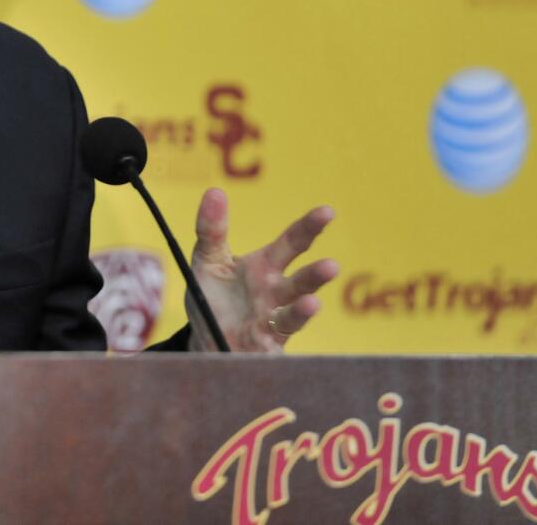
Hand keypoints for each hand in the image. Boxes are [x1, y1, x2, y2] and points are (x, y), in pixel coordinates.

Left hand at [186, 188, 337, 351]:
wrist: (205, 339)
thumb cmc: (213, 298)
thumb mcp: (207, 260)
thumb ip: (211, 229)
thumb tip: (214, 191)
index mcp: (264, 267)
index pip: (292, 243)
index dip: (309, 228)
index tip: (328, 212)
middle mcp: (276, 292)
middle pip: (301, 281)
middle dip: (316, 275)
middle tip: (332, 266)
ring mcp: (273, 320)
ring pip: (294, 314)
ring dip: (304, 310)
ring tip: (313, 303)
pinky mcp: (264, 346)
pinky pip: (274, 343)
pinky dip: (280, 342)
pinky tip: (286, 338)